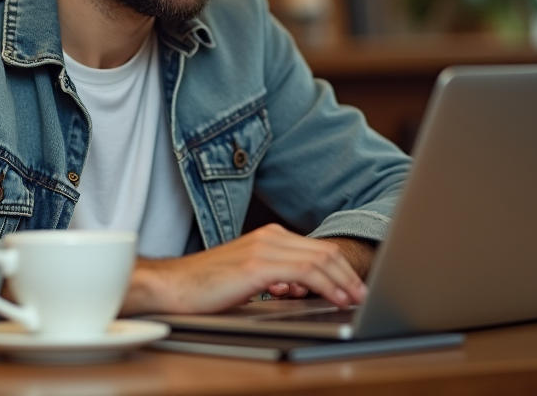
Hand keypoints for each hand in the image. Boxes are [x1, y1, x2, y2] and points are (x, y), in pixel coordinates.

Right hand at [120, 224, 367, 315]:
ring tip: (355, 299)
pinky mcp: (256, 265)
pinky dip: (326, 285)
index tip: (355, 287)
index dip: (342, 268)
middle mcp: (269, 236)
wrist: (172, 286)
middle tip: (363, 295)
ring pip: (319, 259)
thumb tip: (300, 288)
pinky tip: (335, 298)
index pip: (317, 248)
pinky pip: (304, 272)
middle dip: (349, 274)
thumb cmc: (205, 286)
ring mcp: (263, 248)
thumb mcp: (248, 277)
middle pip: (324, 251)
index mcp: (268, 236)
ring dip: (343, 281)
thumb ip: (274, 276)